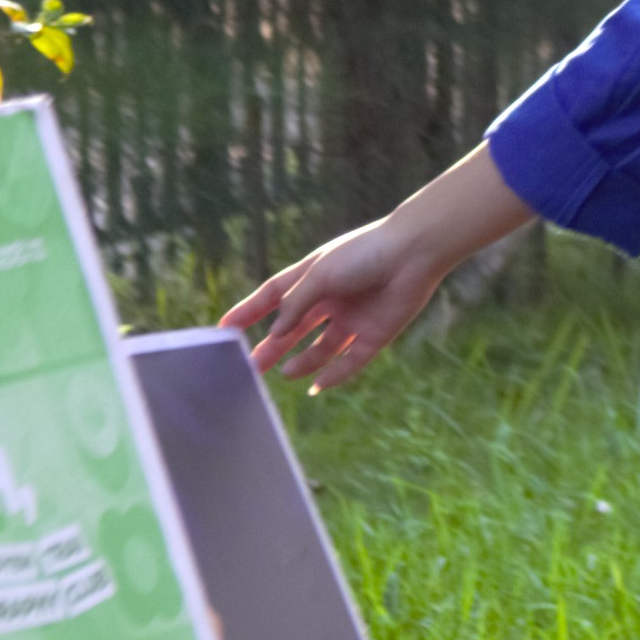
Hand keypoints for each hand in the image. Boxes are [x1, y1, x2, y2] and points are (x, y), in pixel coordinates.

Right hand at [226, 208, 467, 389]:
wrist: (415, 253)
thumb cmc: (365, 254)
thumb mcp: (320, 275)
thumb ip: (295, 304)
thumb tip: (275, 333)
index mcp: (314, 276)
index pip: (272, 296)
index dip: (249, 312)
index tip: (224, 329)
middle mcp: (331, 299)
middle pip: (294, 329)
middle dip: (272, 347)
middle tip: (249, 366)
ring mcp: (353, 318)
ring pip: (321, 347)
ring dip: (302, 362)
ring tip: (283, 374)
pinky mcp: (376, 334)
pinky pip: (351, 361)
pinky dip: (334, 374)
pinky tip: (316, 386)